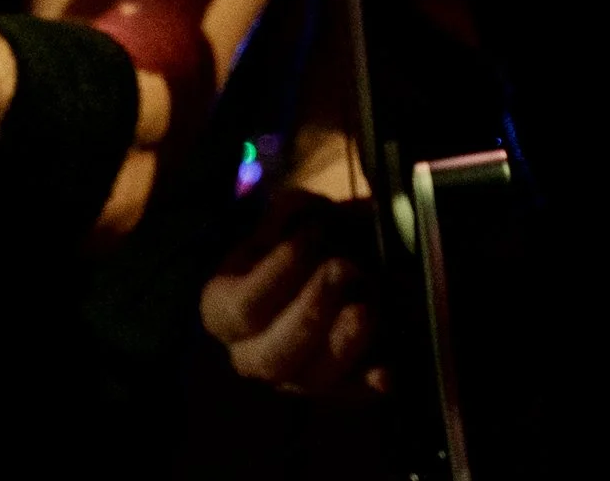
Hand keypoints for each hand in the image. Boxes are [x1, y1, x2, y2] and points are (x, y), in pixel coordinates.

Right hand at [200, 185, 386, 396]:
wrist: (329, 261)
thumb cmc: (300, 237)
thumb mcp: (286, 217)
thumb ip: (288, 215)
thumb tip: (301, 214)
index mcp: (224, 311)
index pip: (242, 307)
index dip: (277, 273)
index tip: (310, 235)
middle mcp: (251, 355)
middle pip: (274, 356)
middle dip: (311, 312)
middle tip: (343, 269)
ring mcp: (293, 379)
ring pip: (311, 380)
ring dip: (341, 345)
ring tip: (365, 309)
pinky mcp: (336, 388)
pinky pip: (351, 394)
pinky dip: (369, 382)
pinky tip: (384, 372)